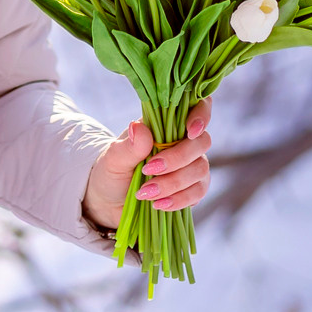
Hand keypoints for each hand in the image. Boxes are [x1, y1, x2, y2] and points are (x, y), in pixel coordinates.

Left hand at [83, 95, 211, 231]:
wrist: (109, 202)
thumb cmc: (111, 172)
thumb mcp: (112, 159)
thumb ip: (128, 146)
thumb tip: (138, 127)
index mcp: (163, 125)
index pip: (196, 108)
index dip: (201, 114)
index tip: (190, 130)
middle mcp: (182, 142)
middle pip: (201, 142)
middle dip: (177, 158)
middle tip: (149, 170)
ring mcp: (190, 165)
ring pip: (200, 169)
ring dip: (174, 183)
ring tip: (146, 193)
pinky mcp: (192, 189)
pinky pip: (198, 192)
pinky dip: (179, 199)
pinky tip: (159, 204)